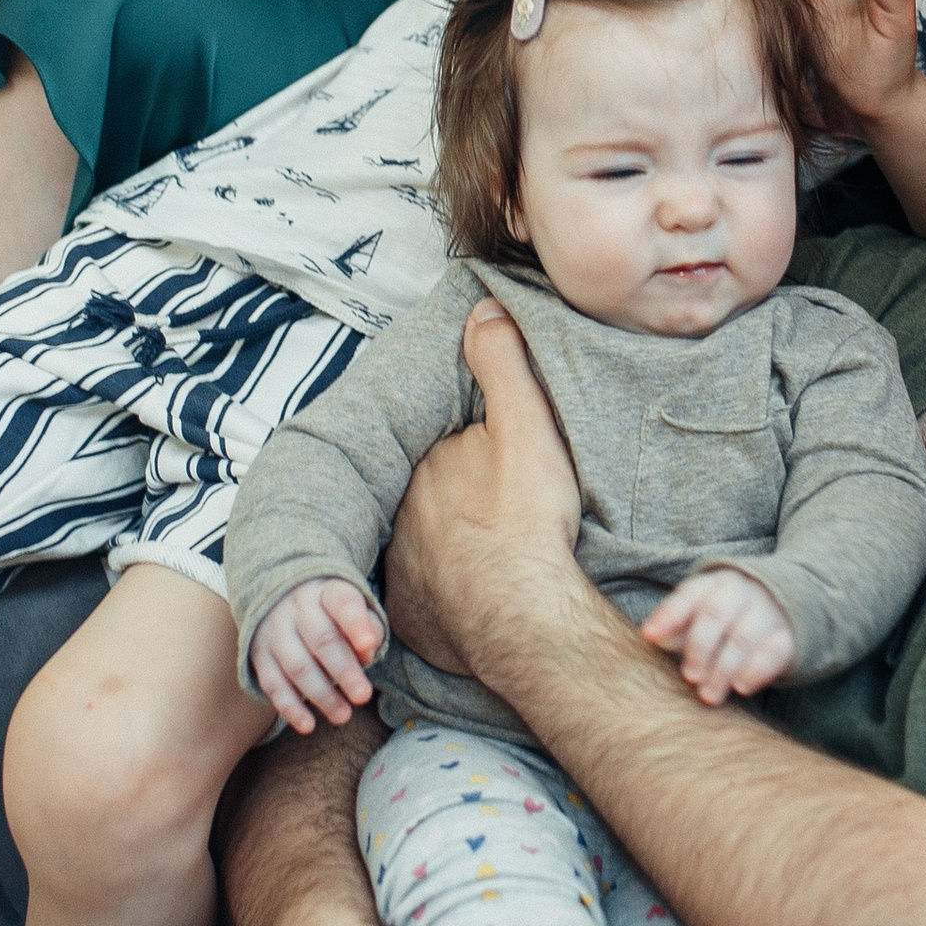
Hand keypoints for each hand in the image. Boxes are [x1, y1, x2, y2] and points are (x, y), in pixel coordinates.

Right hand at [250, 578, 383, 733]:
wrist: (281, 597)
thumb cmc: (332, 613)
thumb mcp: (354, 611)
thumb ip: (368, 628)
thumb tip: (368, 652)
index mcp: (327, 592)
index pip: (343, 604)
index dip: (356, 625)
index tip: (369, 648)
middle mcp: (297, 607)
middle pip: (321, 639)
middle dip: (343, 670)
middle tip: (364, 696)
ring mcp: (274, 630)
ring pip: (297, 665)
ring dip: (321, 694)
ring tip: (343, 716)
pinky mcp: (258, 654)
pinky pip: (272, 683)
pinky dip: (290, 707)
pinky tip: (308, 725)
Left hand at [384, 303, 587, 685]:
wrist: (523, 619)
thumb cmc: (527, 522)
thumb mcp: (526, 428)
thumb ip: (504, 363)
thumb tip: (482, 306)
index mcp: (424, 461)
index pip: (441, 443)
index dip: (468, 447)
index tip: (493, 462)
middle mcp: (398, 511)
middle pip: (428, 492)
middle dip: (452, 495)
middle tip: (494, 508)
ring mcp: (400, 566)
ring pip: (420, 542)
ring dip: (444, 542)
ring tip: (483, 550)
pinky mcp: (409, 614)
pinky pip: (421, 595)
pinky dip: (441, 591)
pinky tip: (469, 591)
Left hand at [641, 567, 798, 703]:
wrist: (784, 607)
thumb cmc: (728, 617)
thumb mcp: (701, 614)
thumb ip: (677, 626)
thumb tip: (654, 637)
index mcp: (716, 583)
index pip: (689, 594)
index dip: (668, 615)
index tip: (650, 637)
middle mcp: (743, 591)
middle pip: (715, 615)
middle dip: (699, 648)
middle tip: (690, 677)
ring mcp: (768, 611)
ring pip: (743, 638)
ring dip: (723, 670)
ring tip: (709, 695)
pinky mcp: (789, 635)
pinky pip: (773, 653)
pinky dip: (755, 672)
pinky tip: (740, 688)